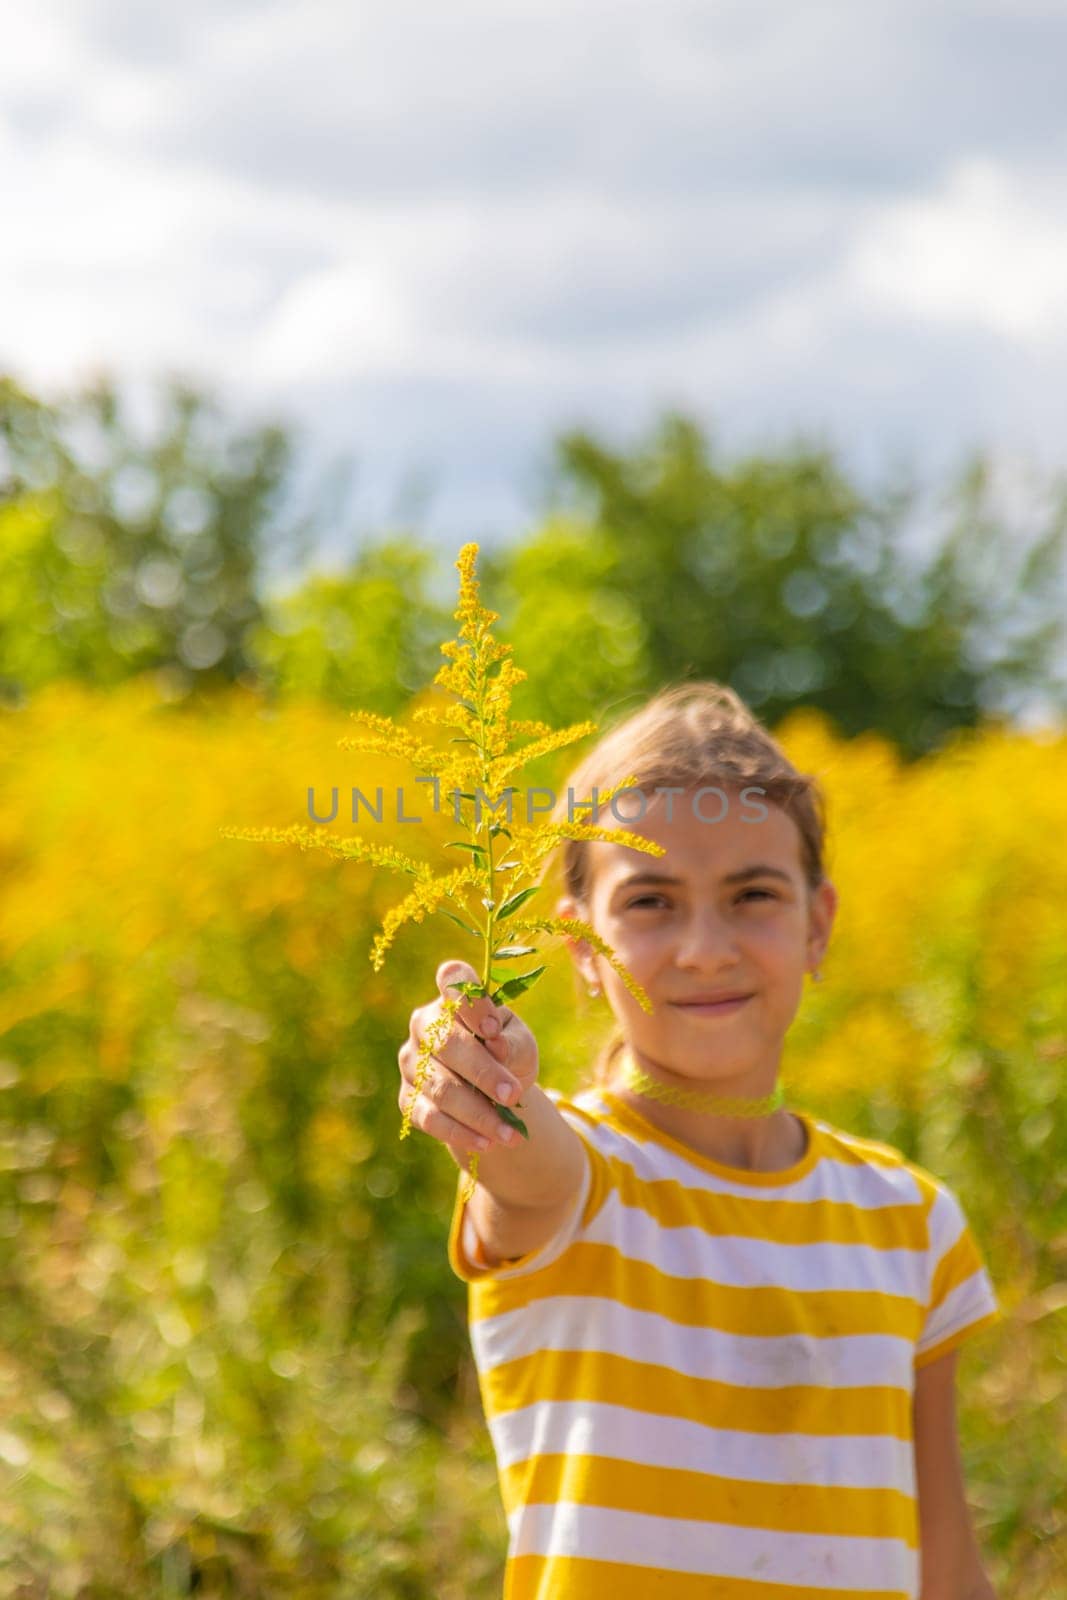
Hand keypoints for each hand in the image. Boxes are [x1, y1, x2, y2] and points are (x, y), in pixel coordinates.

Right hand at [397, 960, 539, 1161]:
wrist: (493, 1092)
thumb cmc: (507, 1055)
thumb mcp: (521, 1045)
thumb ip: (512, 1042)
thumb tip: (496, 1045)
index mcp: (453, 998)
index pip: (452, 979)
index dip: (469, 1002)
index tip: (493, 1029)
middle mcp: (424, 1024)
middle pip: (446, 1043)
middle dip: (482, 1072)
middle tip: (512, 1095)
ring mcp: (412, 1062)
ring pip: (441, 1087)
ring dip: (478, 1113)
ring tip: (511, 1134)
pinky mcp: (407, 1098)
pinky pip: (430, 1117)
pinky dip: (461, 1131)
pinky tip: (487, 1142)